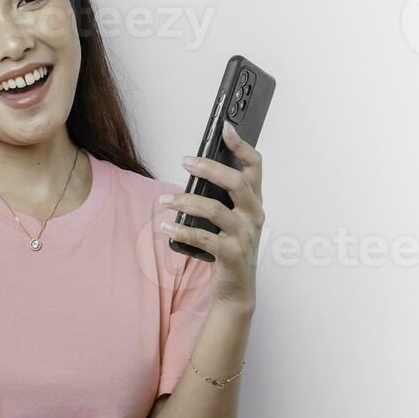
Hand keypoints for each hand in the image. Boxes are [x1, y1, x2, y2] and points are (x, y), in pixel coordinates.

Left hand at [160, 121, 264, 309]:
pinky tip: (166, 227)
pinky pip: (203, 238)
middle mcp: (254, 215)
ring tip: (164, 201)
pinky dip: (182, 231)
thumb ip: (221, 197)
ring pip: (214, 209)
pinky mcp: (231, 254)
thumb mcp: (231, 220)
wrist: (237, 289)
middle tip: (185, 162)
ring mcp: (245, 235)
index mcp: (254, 202)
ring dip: (184, 201)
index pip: (255, 166)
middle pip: (235, 182)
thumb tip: (196, 171)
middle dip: (208, 168)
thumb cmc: (230, 248)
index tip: (225, 128)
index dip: (241, 145)